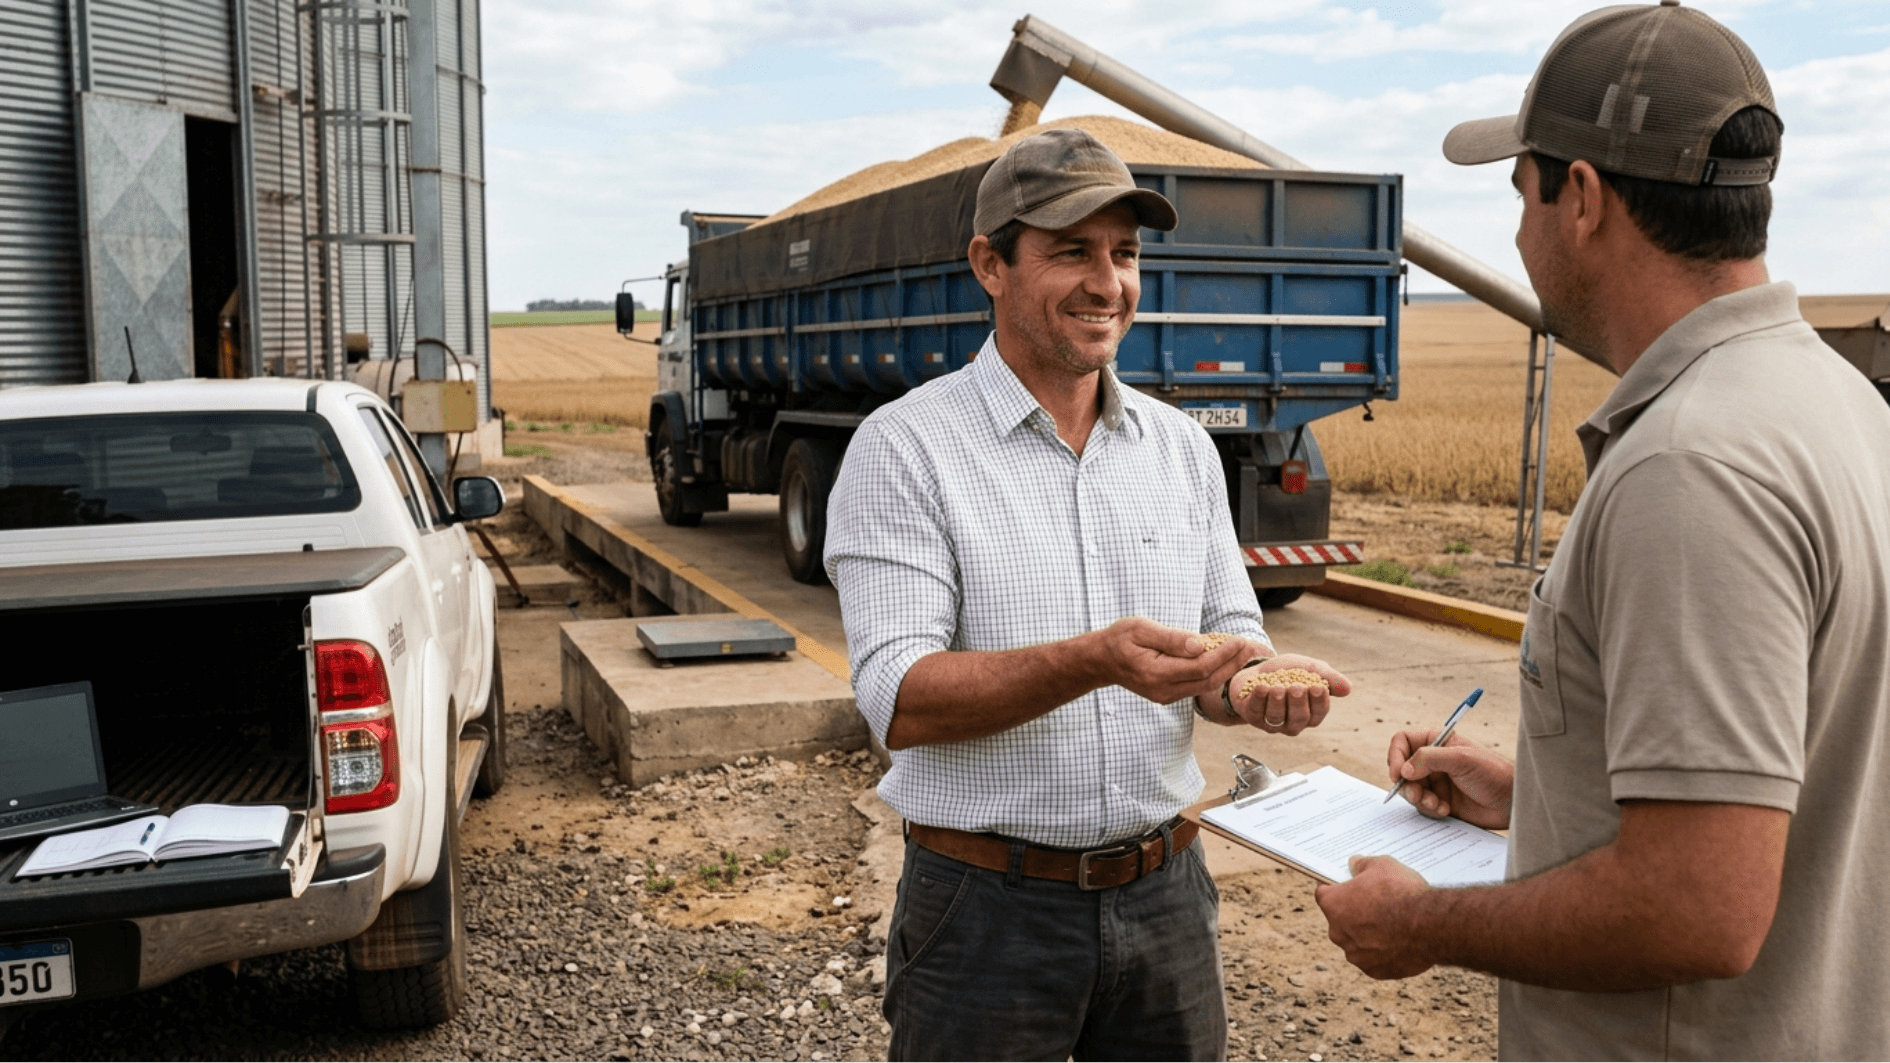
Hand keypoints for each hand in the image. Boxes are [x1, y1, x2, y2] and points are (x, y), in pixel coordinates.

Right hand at [1091, 617, 1246, 705]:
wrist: (1102, 660)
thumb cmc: (1119, 640)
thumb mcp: (1140, 629)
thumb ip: (1170, 638)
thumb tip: (1199, 644)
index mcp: (1156, 673)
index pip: (1199, 667)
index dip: (1223, 655)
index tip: (1238, 639)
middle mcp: (1163, 690)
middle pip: (1208, 681)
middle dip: (1232, 663)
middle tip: (1249, 645)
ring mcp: (1167, 696)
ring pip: (1205, 686)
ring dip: (1226, 669)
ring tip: (1242, 650)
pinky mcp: (1170, 694)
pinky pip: (1197, 685)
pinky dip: (1214, 672)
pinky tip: (1223, 657)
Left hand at [1223, 654, 1351, 735]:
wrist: (1257, 669)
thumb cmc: (1287, 672)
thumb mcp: (1310, 669)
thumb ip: (1329, 677)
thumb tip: (1348, 689)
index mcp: (1310, 712)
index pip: (1319, 713)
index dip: (1319, 702)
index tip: (1317, 687)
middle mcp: (1292, 722)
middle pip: (1299, 719)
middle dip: (1298, 703)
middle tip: (1297, 688)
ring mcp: (1271, 722)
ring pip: (1277, 718)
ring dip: (1278, 702)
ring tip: (1278, 688)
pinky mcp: (1252, 716)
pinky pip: (1256, 712)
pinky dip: (1259, 699)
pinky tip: (1261, 687)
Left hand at [1315, 855, 1433, 979]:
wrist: (1428, 925)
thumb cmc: (1401, 892)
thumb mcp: (1381, 865)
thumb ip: (1362, 864)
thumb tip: (1354, 864)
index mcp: (1333, 904)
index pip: (1324, 893)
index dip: (1336, 888)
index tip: (1348, 886)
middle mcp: (1338, 932)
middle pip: (1340, 920)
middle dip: (1354, 913)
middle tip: (1376, 904)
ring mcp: (1356, 955)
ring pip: (1357, 942)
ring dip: (1369, 935)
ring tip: (1392, 925)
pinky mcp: (1374, 971)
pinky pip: (1375, 960)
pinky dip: (1384, 953)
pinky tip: (1400, 942)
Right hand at [1387, 730, 1513, 829]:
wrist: (1512, 803)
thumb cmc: (1493, 774)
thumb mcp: (1462, 759)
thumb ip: (1429, 759)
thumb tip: (1403, 770)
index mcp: (1437, 742)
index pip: (1403, 741)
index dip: (1395, 756)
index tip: (1398, 774)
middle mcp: (1433, 761)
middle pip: (1402, 768)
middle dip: (1407, 784)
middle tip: (1417, 794)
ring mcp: (1435, 781)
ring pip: (1409, 789)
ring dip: (1418, 798)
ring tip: (1435, 803)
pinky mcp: (1439, 801)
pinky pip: (1421, 805)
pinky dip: (1429, 809)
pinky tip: (1445, 810)